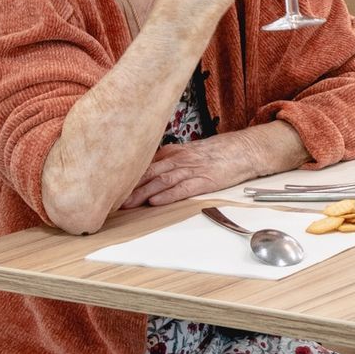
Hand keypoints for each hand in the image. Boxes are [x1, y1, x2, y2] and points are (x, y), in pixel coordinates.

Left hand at [123, 124, 303, 208]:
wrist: (247, 149)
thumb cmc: (220, 152)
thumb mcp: (192, 151)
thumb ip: (170, 158)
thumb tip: (148, 167)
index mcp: (175, 153)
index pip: (145, 163)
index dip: (125, 173)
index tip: (108, 183)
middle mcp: (180, 160)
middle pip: (148, 172)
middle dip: (127, 186)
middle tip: (108, 198)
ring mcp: (193, 169)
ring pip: (162, 181)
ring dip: (142, 193)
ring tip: (125, 204)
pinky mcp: (206, 180)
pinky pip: (183, 188)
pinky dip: (168, 195)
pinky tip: (155, 201)